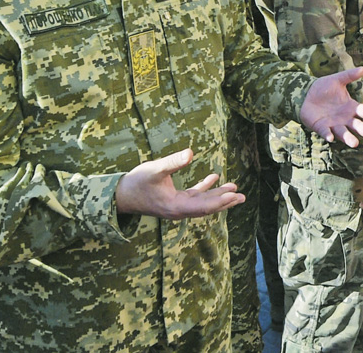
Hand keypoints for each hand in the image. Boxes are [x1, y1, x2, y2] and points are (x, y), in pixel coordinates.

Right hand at [115, 147, 243, 218]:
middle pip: (206, 207)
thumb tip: (190, 153)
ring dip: (218, 195)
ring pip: (202, 202)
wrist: (119, 195)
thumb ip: (173, 162)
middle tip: (243, 197)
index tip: (234, 196)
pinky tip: (213, 177)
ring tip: (235, 190)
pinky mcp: (173, 200)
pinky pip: (193, 196)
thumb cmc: (136, 182)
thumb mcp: (155, 169)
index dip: (219, 201)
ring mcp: (176, 206)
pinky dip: (204, 189)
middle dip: (225, 201)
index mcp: (176, 207)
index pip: (203, 206)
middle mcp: (179, 210)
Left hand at [300, 66, 362, 146]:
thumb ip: (349, 76)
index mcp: (351, 107)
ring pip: (344, 133)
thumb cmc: (322, 88)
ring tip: (355, 143)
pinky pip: (326, 133)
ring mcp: (333, 124)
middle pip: (359, 126)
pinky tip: (331, 138)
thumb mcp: (337, 80)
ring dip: (349, 138)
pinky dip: (328, 135)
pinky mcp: (321, 127)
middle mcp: (345, 118)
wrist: (304, 95)